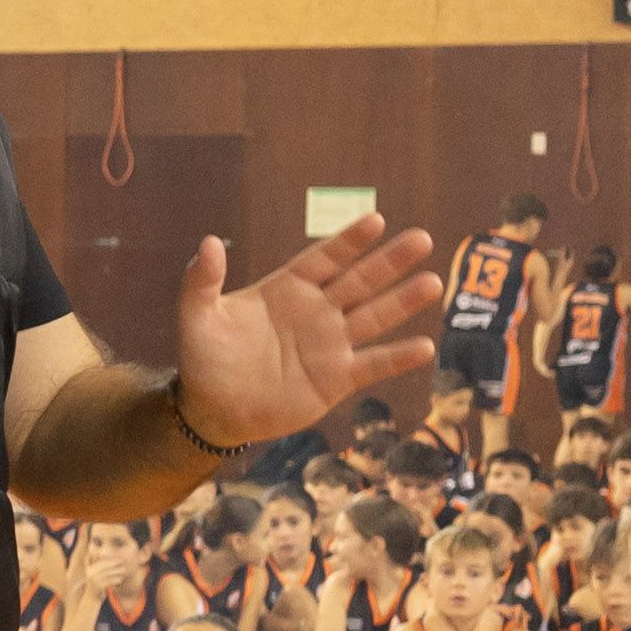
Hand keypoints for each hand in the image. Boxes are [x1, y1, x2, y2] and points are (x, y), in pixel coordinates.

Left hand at [174, 214, 444, 447]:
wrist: (214, 410)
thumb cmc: (205, 359)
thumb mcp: (197, 317)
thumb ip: (202, 281)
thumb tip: (208, 242)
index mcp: (287, 289)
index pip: (324, 258)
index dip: (349, 241)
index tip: (376, 220)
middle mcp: (316, 311)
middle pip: (359, 281)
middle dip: (390, 261)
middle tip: (422, 239)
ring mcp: (330, 344)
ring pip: (374, 317)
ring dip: (403, 302)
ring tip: (433, 283)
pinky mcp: (337, 378)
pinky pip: (373, 364)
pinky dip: (398, 357)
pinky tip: (425, 346)